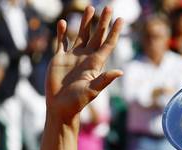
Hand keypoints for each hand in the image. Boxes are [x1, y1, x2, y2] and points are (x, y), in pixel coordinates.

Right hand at [45, 6, 122, 121]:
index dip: (115, 32)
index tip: (121, 19)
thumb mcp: (93, 91)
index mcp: (95, 64)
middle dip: (102, 22)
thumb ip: (104, 80)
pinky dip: (62, 32)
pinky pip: (62, 42)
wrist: (60, 108)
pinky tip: (64, 23)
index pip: (108, 44)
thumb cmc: (78, 102)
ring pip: (81, 35)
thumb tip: (120, 72)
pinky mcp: (60, 59)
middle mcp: (86, 57)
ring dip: (85, 22)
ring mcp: (73, 57)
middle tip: (108, 7)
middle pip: (97, 35)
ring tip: (90, 8)